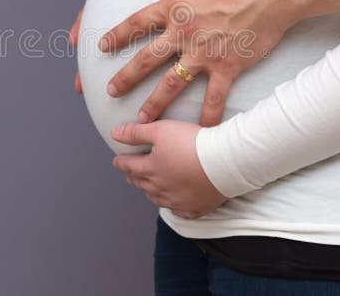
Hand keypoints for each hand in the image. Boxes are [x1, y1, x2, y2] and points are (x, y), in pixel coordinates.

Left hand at [100, 0, 294, 125]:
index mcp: (175, 7)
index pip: (137, 23)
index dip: (118, 35)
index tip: (103, 47)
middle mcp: (184, 34)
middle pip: (146, 60)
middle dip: (126, 78)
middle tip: (111, 91)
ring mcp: (204, 54)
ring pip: (171, 84)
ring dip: (154, 103)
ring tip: (141, 120)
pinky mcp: (226, 67)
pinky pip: (214, 97)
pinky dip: (208, 116)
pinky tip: (199, 132)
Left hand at [111, 120, 226, 218]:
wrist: (224, 162)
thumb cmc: (192, 143)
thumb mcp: (161, 130)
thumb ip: (136, 132)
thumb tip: (115, 133)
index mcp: (150, 169)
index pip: (128, 165)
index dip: (121, 161)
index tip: (117, 161)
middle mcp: (160, 188)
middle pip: (141, 183)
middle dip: (134, 177)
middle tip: (131, 173)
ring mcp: (177, 201)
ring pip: (157, 198)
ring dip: (150, 192)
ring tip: (148, 187)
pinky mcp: (195, 208)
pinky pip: (180, 211)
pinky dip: (174, 206)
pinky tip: (173, 204)